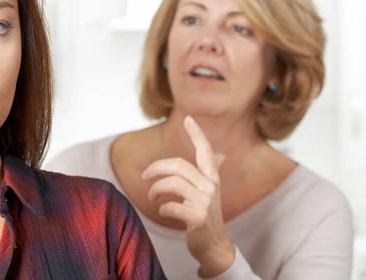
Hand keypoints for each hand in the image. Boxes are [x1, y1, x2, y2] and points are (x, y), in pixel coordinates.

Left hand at [142, 116, 234, 276]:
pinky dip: (162, 208)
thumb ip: (213, 173)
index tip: (188, 119)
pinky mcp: (197, 218)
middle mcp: (211, 187)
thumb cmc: (208, 216)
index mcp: (212, 178)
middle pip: (178, 165)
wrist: (214, 246)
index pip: (205, 151)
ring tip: (152, 197)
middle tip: (145, 176)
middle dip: (156, 168)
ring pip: (172, 184)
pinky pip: (170, 205)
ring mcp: (205, 203)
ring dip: (155, 189)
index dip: (197, 134)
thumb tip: (221, 155)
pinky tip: (163, 211)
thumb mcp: (211, 192)